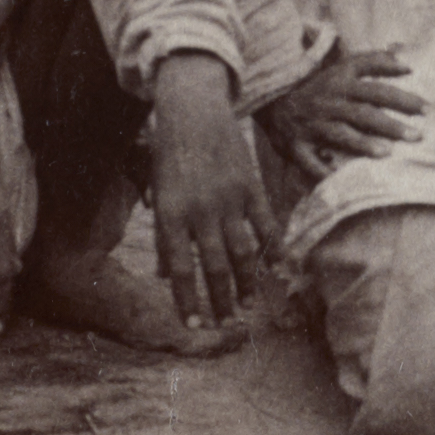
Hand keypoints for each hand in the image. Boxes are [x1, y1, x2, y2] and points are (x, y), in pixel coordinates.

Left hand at [142, 54, 274, 333]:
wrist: (194, 109)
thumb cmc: (170, 154)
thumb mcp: (157, 193)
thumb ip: (164, 236)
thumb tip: (165, 276)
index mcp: (171, 213)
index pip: (180, 269)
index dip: (187, 300)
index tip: (194, 325)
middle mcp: (200, 210)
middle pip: (214, 268)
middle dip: (221, 301)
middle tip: (226, 324)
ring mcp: (229, 198)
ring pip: (242, 252)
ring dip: (247, 283)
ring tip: (249, 305)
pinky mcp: (251, 186)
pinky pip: (266, 225)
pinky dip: (273, 248)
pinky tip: (277, 269)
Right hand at [262, 39, 430, 173]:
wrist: (272, 100)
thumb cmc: (318, 87)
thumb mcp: (342, 68)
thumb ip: (374, 62)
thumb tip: (408, 64)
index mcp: (341, 84)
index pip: (377, 89)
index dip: (402, 98)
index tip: (429, 109)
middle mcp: (329, 103)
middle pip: (363, 112)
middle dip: (391, 124)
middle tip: (418, 136)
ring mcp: (312, 124)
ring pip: (340, 133)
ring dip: (362, 143)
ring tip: (386, 153)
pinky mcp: (296, 144)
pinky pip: (309, 160)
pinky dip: (321, 170)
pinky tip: (337, 180)